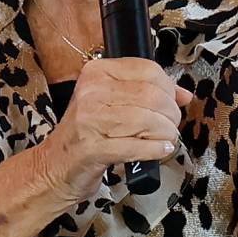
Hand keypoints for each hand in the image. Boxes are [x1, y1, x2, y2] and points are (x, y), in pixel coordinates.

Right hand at [37, 57, 194, 203]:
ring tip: (164, 139)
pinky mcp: (93, 148)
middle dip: (170, 114)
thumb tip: (182, 94)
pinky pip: (137, 146)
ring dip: (165, 133)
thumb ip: (147, 93)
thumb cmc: (86, 134)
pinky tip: (160, 150)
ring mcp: (89, 120)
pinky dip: (156, 150)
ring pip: (147, 120)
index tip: (174, 101)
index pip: (148, 70)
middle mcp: (91, 92)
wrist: (54, 166)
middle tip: (170, 125)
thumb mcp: (112, 104)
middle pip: (152, 96)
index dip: (169, 88)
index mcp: (96, 73)